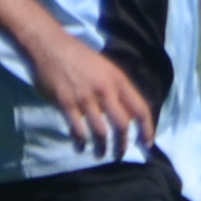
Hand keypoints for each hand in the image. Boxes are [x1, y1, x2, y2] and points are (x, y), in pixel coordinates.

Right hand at [25, 28, 156, 157]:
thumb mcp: (108, 69)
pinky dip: (81, 141)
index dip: (147, 128)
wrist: (52, 46)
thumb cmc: (82, 57)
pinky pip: (77, 128)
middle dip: (124, 144)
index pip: (140, 109)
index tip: (147, 143)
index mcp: (119, 81)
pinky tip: (81, 147)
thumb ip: (118, 90)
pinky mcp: (66, 102)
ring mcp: (85, 97)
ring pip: (101, 131)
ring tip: (102, 154)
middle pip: (122, 124)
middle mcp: (106, 90)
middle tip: (121, 154)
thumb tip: (129, 113)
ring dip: (102, 147)